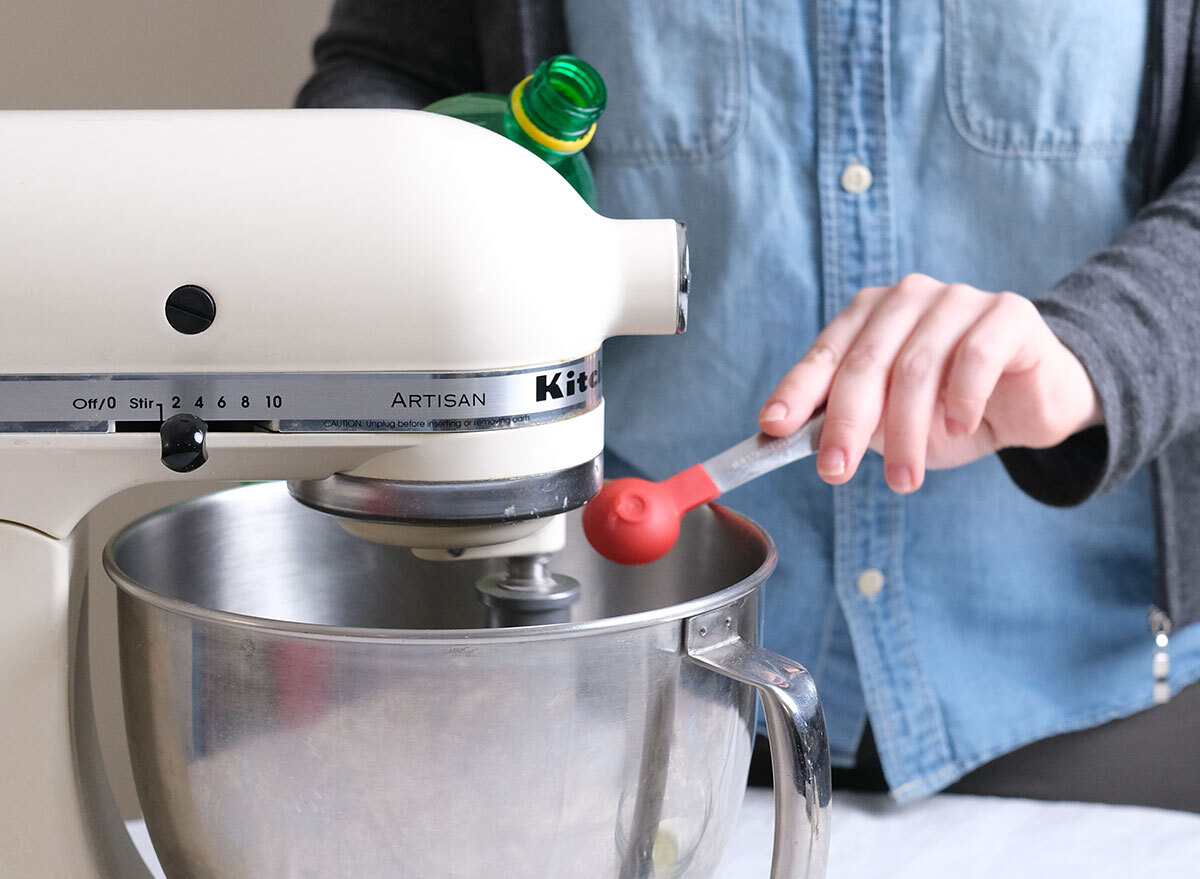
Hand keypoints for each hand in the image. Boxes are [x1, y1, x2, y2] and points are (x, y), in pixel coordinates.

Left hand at [757, 274, 1102, 492]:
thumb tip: (787, 436)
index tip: (773, 427)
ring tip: (902, 480)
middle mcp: (908, 298)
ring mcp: (958, 299)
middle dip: (846, 424)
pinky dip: (961, 399)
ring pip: (916, 367)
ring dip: (906, 432)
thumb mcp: (889, 423)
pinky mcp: (1008, 312)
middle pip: (866, 363)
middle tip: (835, 472)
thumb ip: (846, 420)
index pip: (825, 353)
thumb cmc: (949, 411)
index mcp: (869, 316)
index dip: (797, 391)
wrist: (1031, 403)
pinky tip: (959, 428)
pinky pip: (975, 356)